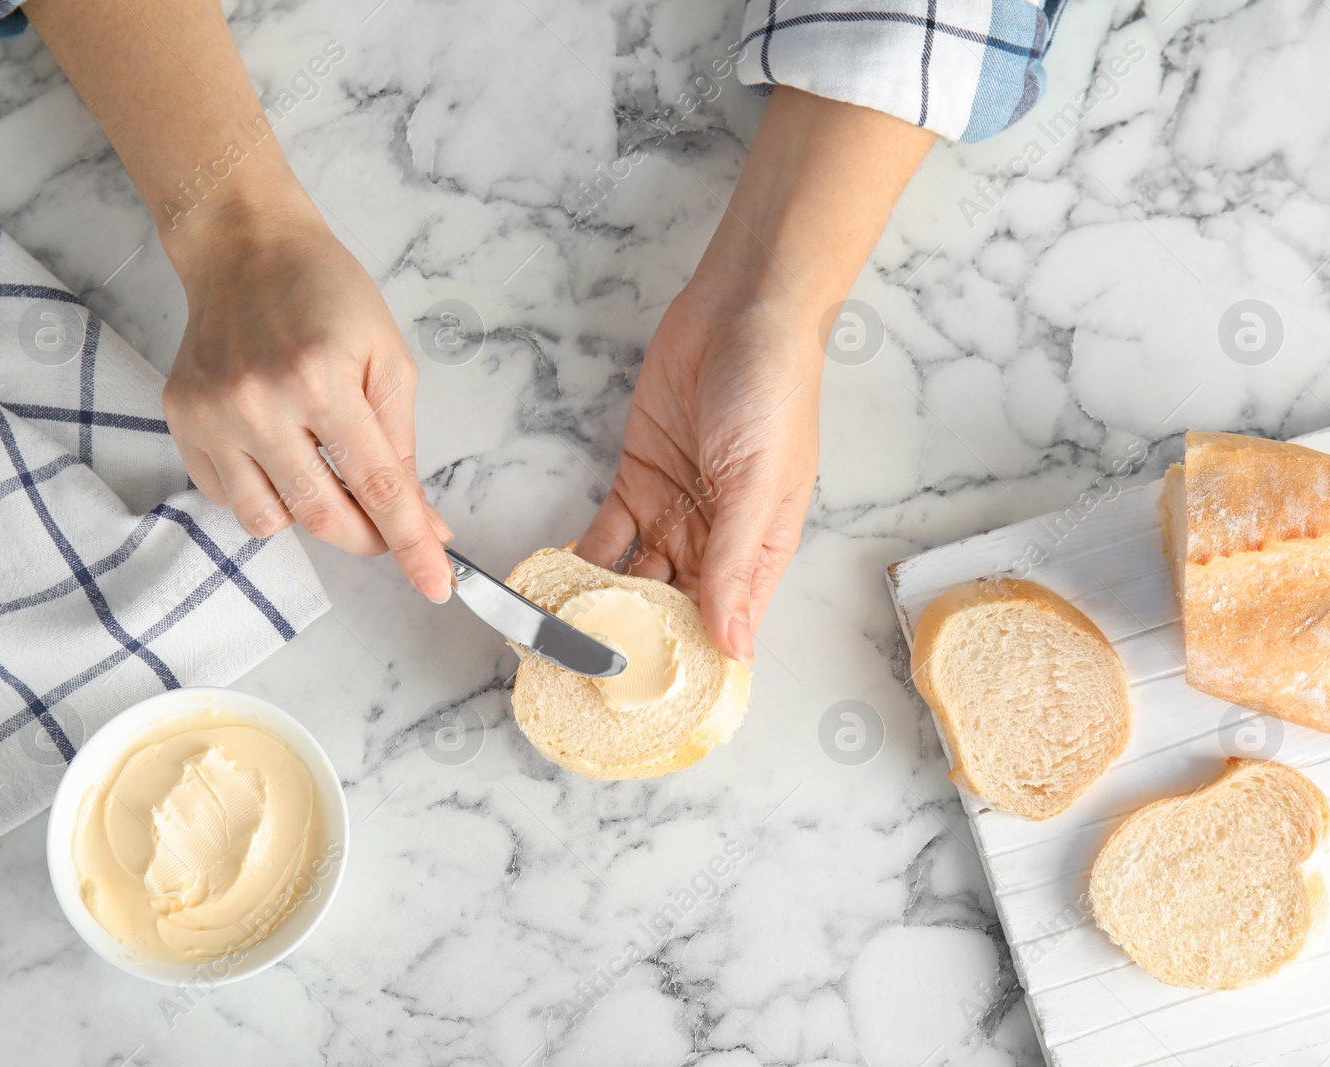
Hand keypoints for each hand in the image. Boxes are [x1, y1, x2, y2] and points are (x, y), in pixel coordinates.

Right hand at [161, 193, 453, 601]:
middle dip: (367, 539)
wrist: (244, 249)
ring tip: (322, 470)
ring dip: (309, 515)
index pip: (378, 486)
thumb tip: (423, 520)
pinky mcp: (182, 421)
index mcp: (323, 381)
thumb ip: (403, 445)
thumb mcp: (387, 358)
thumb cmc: (326, 295)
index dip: (410, 544)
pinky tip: (279, 454)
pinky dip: (263, 494)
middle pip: (323, 516)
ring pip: (270, 521)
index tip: (436, 586)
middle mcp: (261, 404)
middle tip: (388, 532)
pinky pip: (228, 498)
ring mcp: (213, 416)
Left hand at [576, 88, 934, 658]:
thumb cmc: (774, 392)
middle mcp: (715, 538)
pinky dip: (581, 560)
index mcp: (759, 549)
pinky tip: (555, 588)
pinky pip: (606, 533)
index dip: (694, 662)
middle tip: (591, 680)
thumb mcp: (760, 488)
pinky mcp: (636, 478)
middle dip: (637, 641)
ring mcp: (674, 509)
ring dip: (602, 606)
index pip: (726, 623)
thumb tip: (733, 645)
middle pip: (672, 607)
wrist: (741, 310)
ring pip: (633, 575)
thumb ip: (735, 566)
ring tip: (563, 643)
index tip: (655, 701)